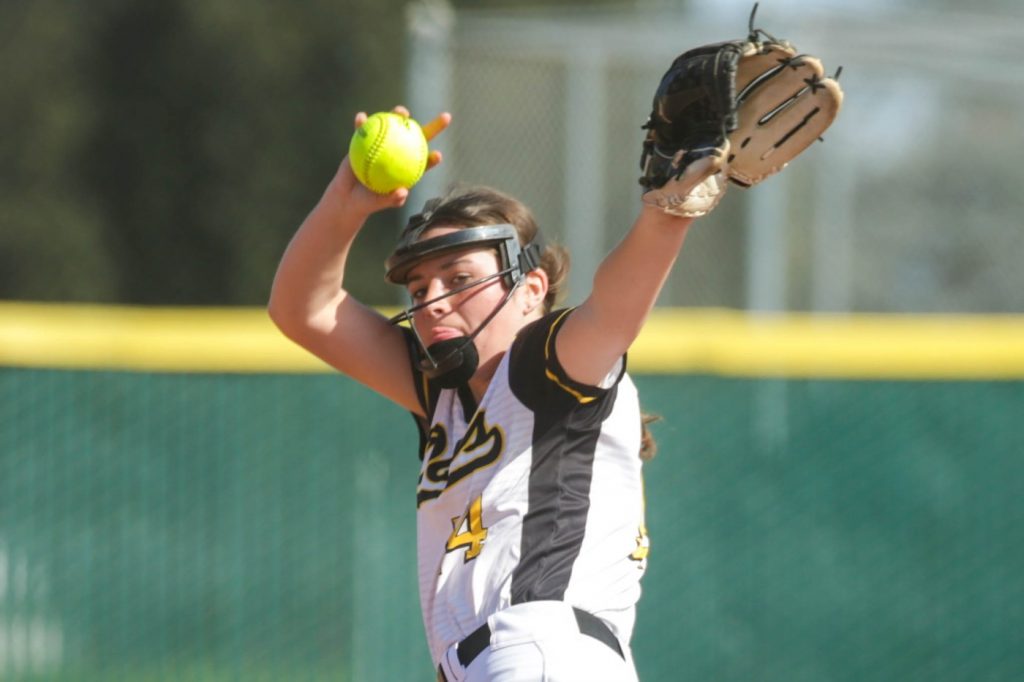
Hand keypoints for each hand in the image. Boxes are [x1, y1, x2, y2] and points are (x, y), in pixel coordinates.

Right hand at [330, 105, 451, 214]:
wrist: (348, 196)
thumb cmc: (367, 202)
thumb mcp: (378, 202)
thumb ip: (392, 198)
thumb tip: (403, 192)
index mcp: (406, 169)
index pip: (423, 164)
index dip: (432, 159)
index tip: (438, 156)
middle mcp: (399, 154)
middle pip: (418, 139)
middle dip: (433, 127)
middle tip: (443, 118)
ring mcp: (384, 145)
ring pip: (394, 127)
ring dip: (398, 116)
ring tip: (400, 112)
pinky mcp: (365, 141)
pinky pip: (364, 130)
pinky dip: (362, 123)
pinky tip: (361, 117)